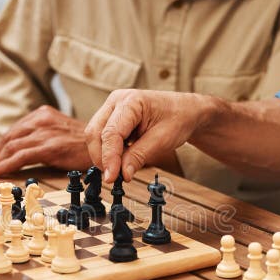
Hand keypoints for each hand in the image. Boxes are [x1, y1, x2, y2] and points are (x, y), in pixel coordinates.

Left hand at [0, 105, 93, 176]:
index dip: (2, 143)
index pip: (16, 128)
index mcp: (43, 114)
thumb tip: (23, 149)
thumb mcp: (60, 131)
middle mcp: (42, 120)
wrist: (104, 147)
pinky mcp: (49, 147)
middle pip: (10, 136)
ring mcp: (45, 133)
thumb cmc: (83, 144)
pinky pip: (20, 156)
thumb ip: (43, 134)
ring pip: (12, 146)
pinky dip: (5, 165)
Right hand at [85, 89, 224, 182]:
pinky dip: (107, 152)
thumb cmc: (178, 119)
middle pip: (95, 133)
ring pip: (94, 135)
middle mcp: (117, 101)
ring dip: (103, 155)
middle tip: (113, 178)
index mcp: (131, 101)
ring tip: (118, 170)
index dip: (109, 158)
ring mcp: (112, 108)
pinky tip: (120, 160)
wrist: (185, 111)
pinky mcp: (111, 118)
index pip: (111, 133)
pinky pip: (101, 137)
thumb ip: (139, 156)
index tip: (111, 178)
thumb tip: (122, 174)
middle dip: (101, 158)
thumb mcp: (162, 140)